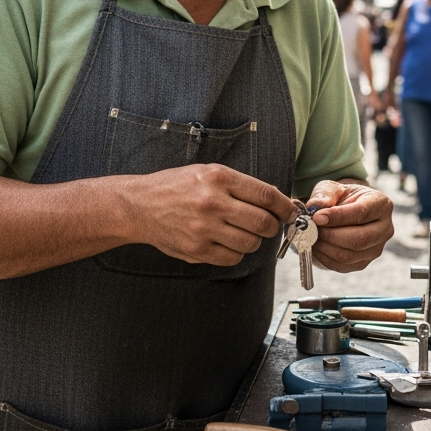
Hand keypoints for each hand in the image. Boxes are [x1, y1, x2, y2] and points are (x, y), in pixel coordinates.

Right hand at [133, 165, 296, 265]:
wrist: (140, 205)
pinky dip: (236, 252)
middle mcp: (213, 203)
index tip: (290, 212)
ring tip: (242, 232)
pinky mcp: (196, 250)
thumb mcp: (207, 172)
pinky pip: (232, 258)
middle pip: (263, 223)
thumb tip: (275, 200)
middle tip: (267, 224)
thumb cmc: (177, 187)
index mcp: (219, 178)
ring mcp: (204, 229)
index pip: (267, 195)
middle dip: (272, 226)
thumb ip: (240, 185)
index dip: (285, 207)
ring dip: (253, 240)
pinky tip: (227, 242)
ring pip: (251, 244)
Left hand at [303, 180, 393, 271]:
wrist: (345, 211)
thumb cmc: (341, 197)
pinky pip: (343, 266)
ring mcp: (376, 249)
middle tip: (311, 229)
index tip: (317, 217)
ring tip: (311, 237)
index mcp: (381, 205)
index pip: (361, 213)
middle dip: (330, 235)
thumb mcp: (334, 188)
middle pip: (359, 239)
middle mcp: (385, 229)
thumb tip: (316, 208)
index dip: (338, 217)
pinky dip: (325, 258)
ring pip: (349, 256)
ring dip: (325, 248)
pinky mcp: (364, 263)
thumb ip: (325, 194)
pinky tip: (316, 247)